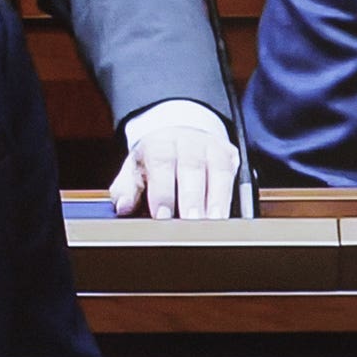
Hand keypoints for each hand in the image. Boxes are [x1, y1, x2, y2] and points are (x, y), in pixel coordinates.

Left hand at [108, 109, 238, 218]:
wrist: (178, 133)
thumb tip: (123, 207)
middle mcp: (187, 142)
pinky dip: (232, 194)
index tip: (162, 215)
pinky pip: (233, 174)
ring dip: (217, 199)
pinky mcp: (229, 155)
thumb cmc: (154, 159)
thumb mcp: (134, 169)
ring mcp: (211, 147)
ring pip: (218, 170)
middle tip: (191, 223)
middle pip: (191, 168)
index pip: (160, 164)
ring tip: (214, 223)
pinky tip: (229, 214)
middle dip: (192, 198)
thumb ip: (126, 189)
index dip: (162, 191)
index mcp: (159, 144)